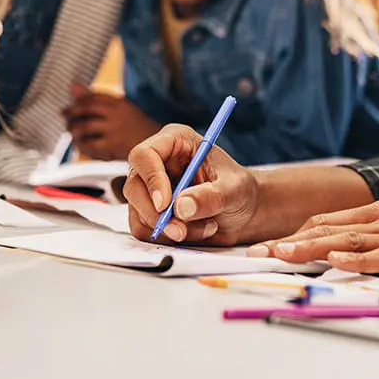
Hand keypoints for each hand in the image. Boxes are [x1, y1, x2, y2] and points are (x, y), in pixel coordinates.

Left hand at [65, 85, 158, 161]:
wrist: (156, 148)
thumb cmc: (134, 126)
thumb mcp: (120, 108)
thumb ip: (96, 97)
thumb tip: (72, 85)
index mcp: (120, 102)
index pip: (92, 97)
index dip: (76, 103)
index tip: (67, 110)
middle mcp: (118, 113)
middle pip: (86, 109)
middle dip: (72, 115)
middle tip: (66, 121)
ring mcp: (116, 129)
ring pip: (85, 127)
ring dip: (74, 130)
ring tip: (73, 134)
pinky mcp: (114, 146)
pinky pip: (90, 145)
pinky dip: (81, 145)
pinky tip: (81, 146)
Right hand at [123, 124, 258, 245]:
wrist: (245, 211)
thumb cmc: (242, 190)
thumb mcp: (235, 190)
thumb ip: (212, 196)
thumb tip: (181, 207)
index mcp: (176, 141)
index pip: (145, 155)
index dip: (151, 179)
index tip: (165, 204)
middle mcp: (158, 163)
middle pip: (133, 186)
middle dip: (155, 213)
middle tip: (181, 229)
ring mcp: (151, 189)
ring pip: (138, 212)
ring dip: (169, 229)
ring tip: (206, 227)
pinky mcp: (150, 212)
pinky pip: (144, 230)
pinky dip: (168, 238)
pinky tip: (197, 231)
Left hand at [249, 185, 378, 282]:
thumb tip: (365, 241)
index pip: (332, 220)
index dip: (300, 232)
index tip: (272, 242)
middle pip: (331, 229)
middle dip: (292, 242)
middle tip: (258, 252)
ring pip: (349, 241)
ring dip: (312, 249)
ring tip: (281, 254)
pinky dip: (359, 259)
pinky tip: (337, 260)